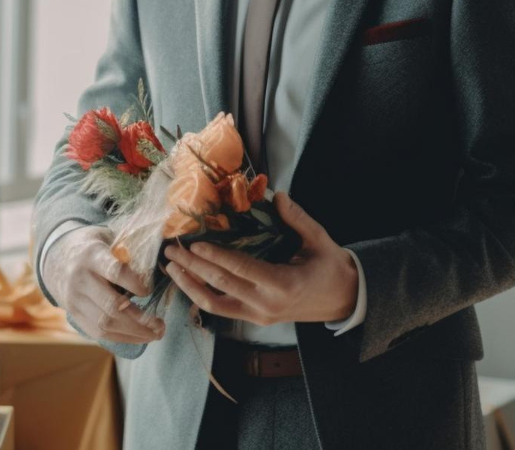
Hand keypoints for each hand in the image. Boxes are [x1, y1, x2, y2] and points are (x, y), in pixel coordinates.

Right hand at [43, 223, 165, 343]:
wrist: (53, 257)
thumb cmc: (90, 246)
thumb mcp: (106, 237)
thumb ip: (127, 249)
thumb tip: (157, 263)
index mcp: (91, 255)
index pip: (114, 272)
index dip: (134, 283)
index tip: (149, 290)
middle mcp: (80, 279)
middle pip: (111, 306)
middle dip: (140, 319)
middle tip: (161, 324)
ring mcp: (74, 299)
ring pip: (105, 324)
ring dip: (134, 333)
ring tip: (155, 334)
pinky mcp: (74, 314)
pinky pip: (98, 332)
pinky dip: (121, 337)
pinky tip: (139, 336)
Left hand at [163, 191, 357, 326]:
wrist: (344, 300)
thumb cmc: (331, 267)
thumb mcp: (320, 240)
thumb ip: (298, 219)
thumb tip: (277, 196)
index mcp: (284, 284)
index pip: (242, 270)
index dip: (216, 256)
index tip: (194, 244)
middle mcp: (267, 304)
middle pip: (221, 285)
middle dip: (193, 266)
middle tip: (171, 250)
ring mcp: (259, 315)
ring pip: (215, 304)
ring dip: (190, 286)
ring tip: (171, 267)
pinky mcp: (254, 319)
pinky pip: (222, 310)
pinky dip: (201, 296)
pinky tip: (187, 281)